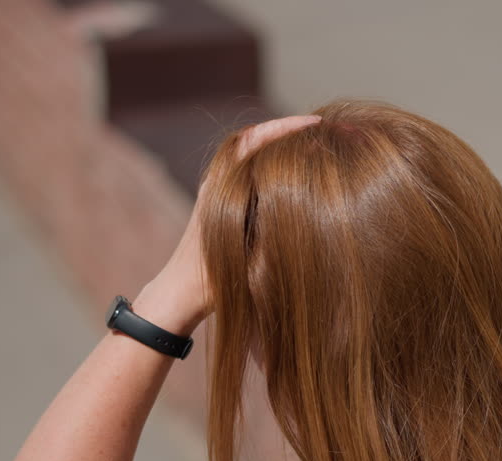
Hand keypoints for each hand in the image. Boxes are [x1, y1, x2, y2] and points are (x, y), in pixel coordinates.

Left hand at [135, 114, 322, 331]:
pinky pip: (249, 172)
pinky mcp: (220, 202)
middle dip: (287, 132)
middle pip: (253, 140)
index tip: (317, 123)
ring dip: (280, 147)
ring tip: (313, 147)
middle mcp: (217, 181)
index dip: (286, 127)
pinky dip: (272, 165)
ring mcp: (217, 190)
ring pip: (251, 155)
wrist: (179, 295)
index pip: (254, 141)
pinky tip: (295, 176)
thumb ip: (272, 227)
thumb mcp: (247, 259)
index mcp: (221, 187)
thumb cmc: (210, 282)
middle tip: (322, 131)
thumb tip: (306, 201)